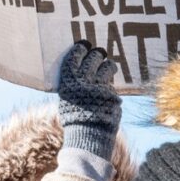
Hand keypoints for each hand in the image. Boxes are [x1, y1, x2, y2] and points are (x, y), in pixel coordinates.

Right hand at [56, 41, 120, 159]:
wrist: (87, 136)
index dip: (80, 49)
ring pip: (107, 67)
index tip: (84, 45)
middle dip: (96, 54)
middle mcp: (83, 82)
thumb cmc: (74, 119)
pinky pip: (112, 83)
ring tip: (108, 65)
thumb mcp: (67, 101)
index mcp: (68, 82)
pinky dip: (111, 82)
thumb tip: (79, 75)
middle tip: (98, 53)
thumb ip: (73, 86)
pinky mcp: (111, 94)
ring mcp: (99, 87)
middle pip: (92, 59)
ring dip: (108, 65)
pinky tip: (109, 84)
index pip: (74, 58)